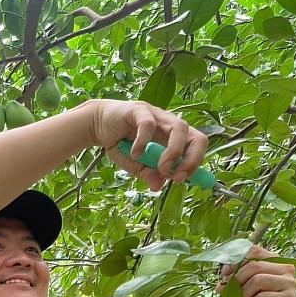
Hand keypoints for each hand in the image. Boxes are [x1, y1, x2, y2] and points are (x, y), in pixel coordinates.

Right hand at [87, 99, 208, 191]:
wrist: (98, 125)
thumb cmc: (122, 144)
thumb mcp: (136, 166)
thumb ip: (148, 174)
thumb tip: (159, 187)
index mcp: (174, 138)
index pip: (197, 147)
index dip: (195, 165)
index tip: (180, 181)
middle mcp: (170, 124)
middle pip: (197, 137)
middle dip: (192, 160)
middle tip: (176, 177)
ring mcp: (157, 115)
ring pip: (179, 128)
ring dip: (173, 153)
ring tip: (159, 168)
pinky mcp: (139, 109)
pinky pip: (148, 125)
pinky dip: (143, 143)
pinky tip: (134, 154)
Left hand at [216, 245, 295, 296]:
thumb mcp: (235, 288)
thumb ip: (230, 278)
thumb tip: (222, 279)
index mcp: (274, 260)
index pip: (254, 251)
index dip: (236, 261)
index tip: (225, 273)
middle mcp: (286, 268)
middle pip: (255, 266)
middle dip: (238, 281)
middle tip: (233, 294)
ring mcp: (290, 283)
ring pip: (258, 280)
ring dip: (245, 294)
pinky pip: (263, 296)